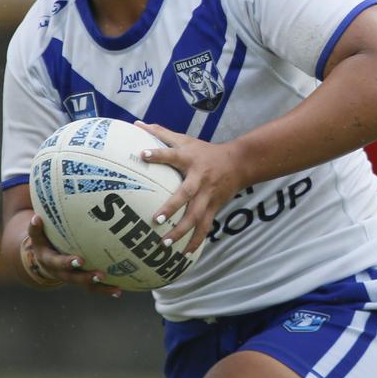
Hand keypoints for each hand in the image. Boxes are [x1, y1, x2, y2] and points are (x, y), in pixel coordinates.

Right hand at [24, 213, 122, 296]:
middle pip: (75, 279)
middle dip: (87, 278)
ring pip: (87, 286)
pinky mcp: (82, 282)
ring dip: (101, 288)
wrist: (45, 261)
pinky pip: (94, 287)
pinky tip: (119, 291)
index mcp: (51, 262)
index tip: (79, 260)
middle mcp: (62, 273)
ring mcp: (73, 279)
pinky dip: (106, 290)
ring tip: (117, 289)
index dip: (68, 263)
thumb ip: (35, 229)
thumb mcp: (37, 238)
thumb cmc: (44, 244)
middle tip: (100, 275)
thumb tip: (37, 217)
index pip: (58, 263)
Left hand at [135, 121, 243, 254]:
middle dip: (172, 207)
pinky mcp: (214, 207)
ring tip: (164, 242)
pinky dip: (196, 242)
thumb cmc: (205, 151)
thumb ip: (161, 133)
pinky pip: (205, 227)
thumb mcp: (186, 139)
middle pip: (186, 194)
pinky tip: (184, 254)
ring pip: (196, 216)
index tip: (142, 154)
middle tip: (156, 220)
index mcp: (190, 159)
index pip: (172, 155)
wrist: (239, 163)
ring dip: (181, 231)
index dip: (158, 154)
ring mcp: (208, 195)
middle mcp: (199, 178)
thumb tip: (137, 123)